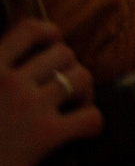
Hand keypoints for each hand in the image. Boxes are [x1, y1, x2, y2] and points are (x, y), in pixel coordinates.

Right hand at [0, 20, 100, 165]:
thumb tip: (17, 64)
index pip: (29, 30)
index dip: (49, 33)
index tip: (53, 43)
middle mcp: (10, 82)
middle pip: (64, 54)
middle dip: (69, 67)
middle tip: (63, 87)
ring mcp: (29, 107)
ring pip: (82, 78)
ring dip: (85, 91)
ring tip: (76, 105)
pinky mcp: (44, 136)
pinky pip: (90, 117)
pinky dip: (93, 123)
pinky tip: (83, 131)